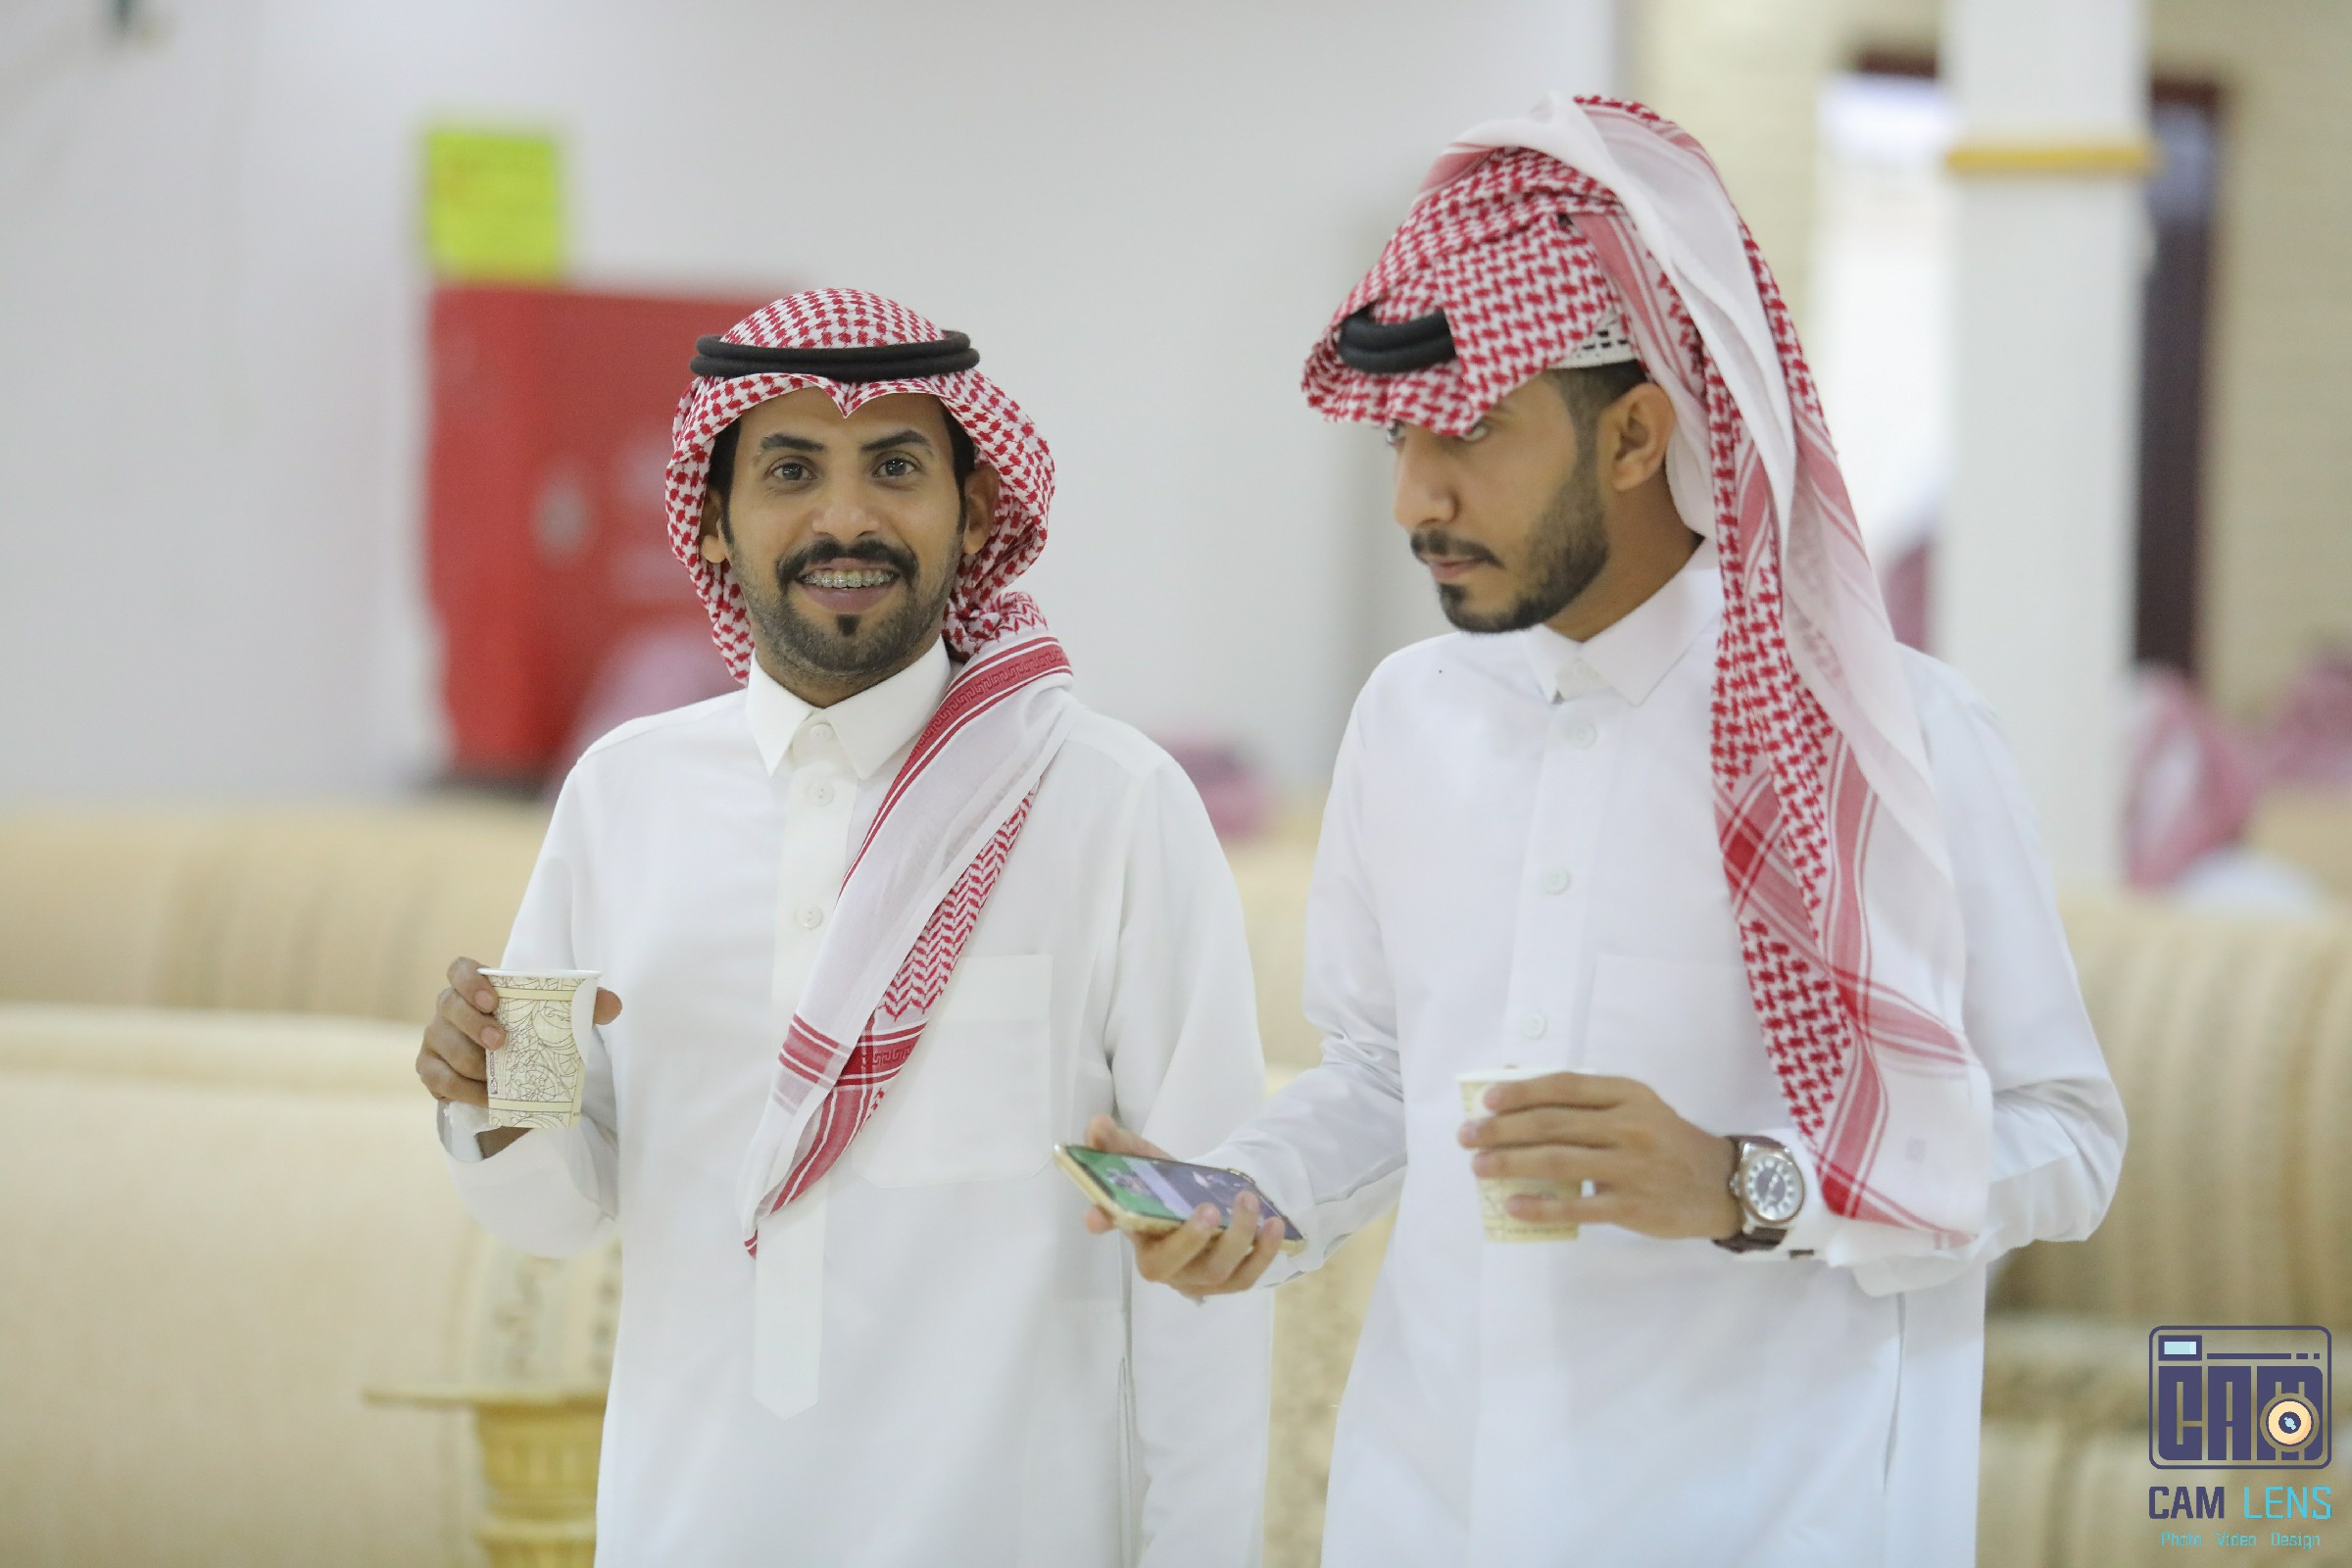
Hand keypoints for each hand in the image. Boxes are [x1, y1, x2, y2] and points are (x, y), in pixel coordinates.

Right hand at [417, 957, 621, 1153]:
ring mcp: (435, 1038)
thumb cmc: (529, 1031)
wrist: (507, 1069)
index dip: (469, 980)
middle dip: (473, 1024)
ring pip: (443, 1046)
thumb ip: (585, 1006)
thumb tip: (613, 1005)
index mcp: (475, 986)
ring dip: (471, 1063)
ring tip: (496, 1077)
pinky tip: (487, 1097)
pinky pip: (440, 1079)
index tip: (491, 998)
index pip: (459, 969)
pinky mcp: (430, 1069)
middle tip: (501, 1043)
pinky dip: (464, 1090)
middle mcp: (448, 1007)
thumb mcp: (557, 1017)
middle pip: (448, 1005)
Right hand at [1076, 1115, 1286, 1298]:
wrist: (1203, 1206)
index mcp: (1134, 1232)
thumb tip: (1098, 1124)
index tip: (1095, 1216)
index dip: (1104, 1221)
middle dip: (1189, 1240)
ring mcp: (1196, 1278)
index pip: (1114, 1227)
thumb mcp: (1146, 1162)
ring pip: (1214, 1271)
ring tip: (1248, 1201)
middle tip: (1207, 1209)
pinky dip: (1263, 1253)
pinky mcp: (1228, 1282)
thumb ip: (1118, 1145)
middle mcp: (1162, 1265)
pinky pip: (1247, 1276)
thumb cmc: (1169, 1190)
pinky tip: (1273, 1224)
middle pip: (1168, 1266)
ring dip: (1235, 1239)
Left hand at [1459, 1072, 1739, 1240]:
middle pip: (1553, 1124)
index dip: (1522, 1091)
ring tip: (1479, 1166)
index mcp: (1628, 1095)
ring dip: (1511, 1163)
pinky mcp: (1631, 1206)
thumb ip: (1589, 1100)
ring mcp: (1631, 1167)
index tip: (1487, 1100)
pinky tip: (1513, 1204)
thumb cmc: (1668, 1141)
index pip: (1565, 1087)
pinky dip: (1541, 1206)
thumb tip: (1519, 1091)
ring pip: (1558, 1162)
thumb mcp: (1638, 1107)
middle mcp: (1629, 1126)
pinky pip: (1577, 1206)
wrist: (1722, 1183)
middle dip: (1502, 1129)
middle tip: (1468, 1136)